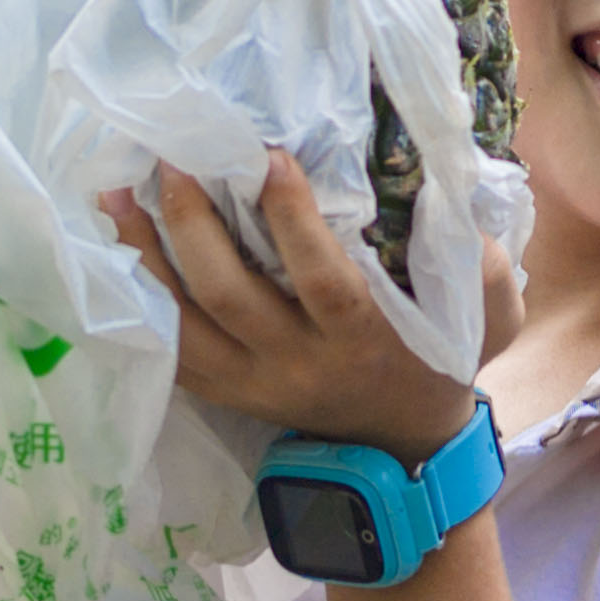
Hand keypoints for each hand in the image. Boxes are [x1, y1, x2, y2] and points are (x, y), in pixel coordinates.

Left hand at [100, 156, 473, 448]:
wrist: (401, 444)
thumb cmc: (440, 359)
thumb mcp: (483, 317)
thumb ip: (480, 262)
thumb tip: (453, 186)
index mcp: (364, 342)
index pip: (322, 281)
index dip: (293, 220)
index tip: (271, 155)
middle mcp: (298, 367)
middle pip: (231, 297)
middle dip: (195, 226)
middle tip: (174, 160)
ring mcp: (254, 385)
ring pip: (184, 325)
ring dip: (147, 257)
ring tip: (116, 194)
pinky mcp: (227, 393)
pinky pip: (169, 350)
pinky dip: (140, 297)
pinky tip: (116, 247)